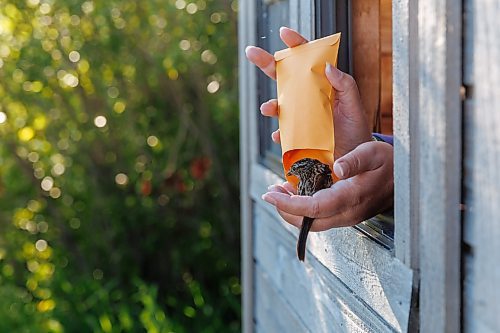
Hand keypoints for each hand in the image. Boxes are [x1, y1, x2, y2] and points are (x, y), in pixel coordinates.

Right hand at [245, 26, 371, 158]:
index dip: (295, 45)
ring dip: (270, 105)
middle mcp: (307, 97)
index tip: (284, 33)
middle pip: (283, 76)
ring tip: (269, 108)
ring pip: (279, 105)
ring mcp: (300, 115)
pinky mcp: (297, 134)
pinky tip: (280, 135)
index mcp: (321, 84)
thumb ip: (345, 84)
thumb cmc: (355, 127)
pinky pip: (283, 132)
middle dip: (267, 63)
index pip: (307, 59)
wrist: (354, 155)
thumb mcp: (354, 104)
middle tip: (252, 52)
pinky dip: (279, 134)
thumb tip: (328, 67)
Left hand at [262, 142, 393, 229]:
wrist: (407, 179)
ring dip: (292, 210)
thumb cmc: (389, 163)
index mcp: (352, 197)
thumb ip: (356, 160)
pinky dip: (303, 208)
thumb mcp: (374, 153)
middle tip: (270, 192)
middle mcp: (348, 213)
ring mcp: (347, 216)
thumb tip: (338, 168)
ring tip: (278, 191)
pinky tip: (295, 192)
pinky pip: (320, 217)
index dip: (289, 205)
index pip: (315, 208)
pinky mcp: (346, 214)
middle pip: (309, 222)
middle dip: (285, 211)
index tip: (270, 195)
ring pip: (313, 222)